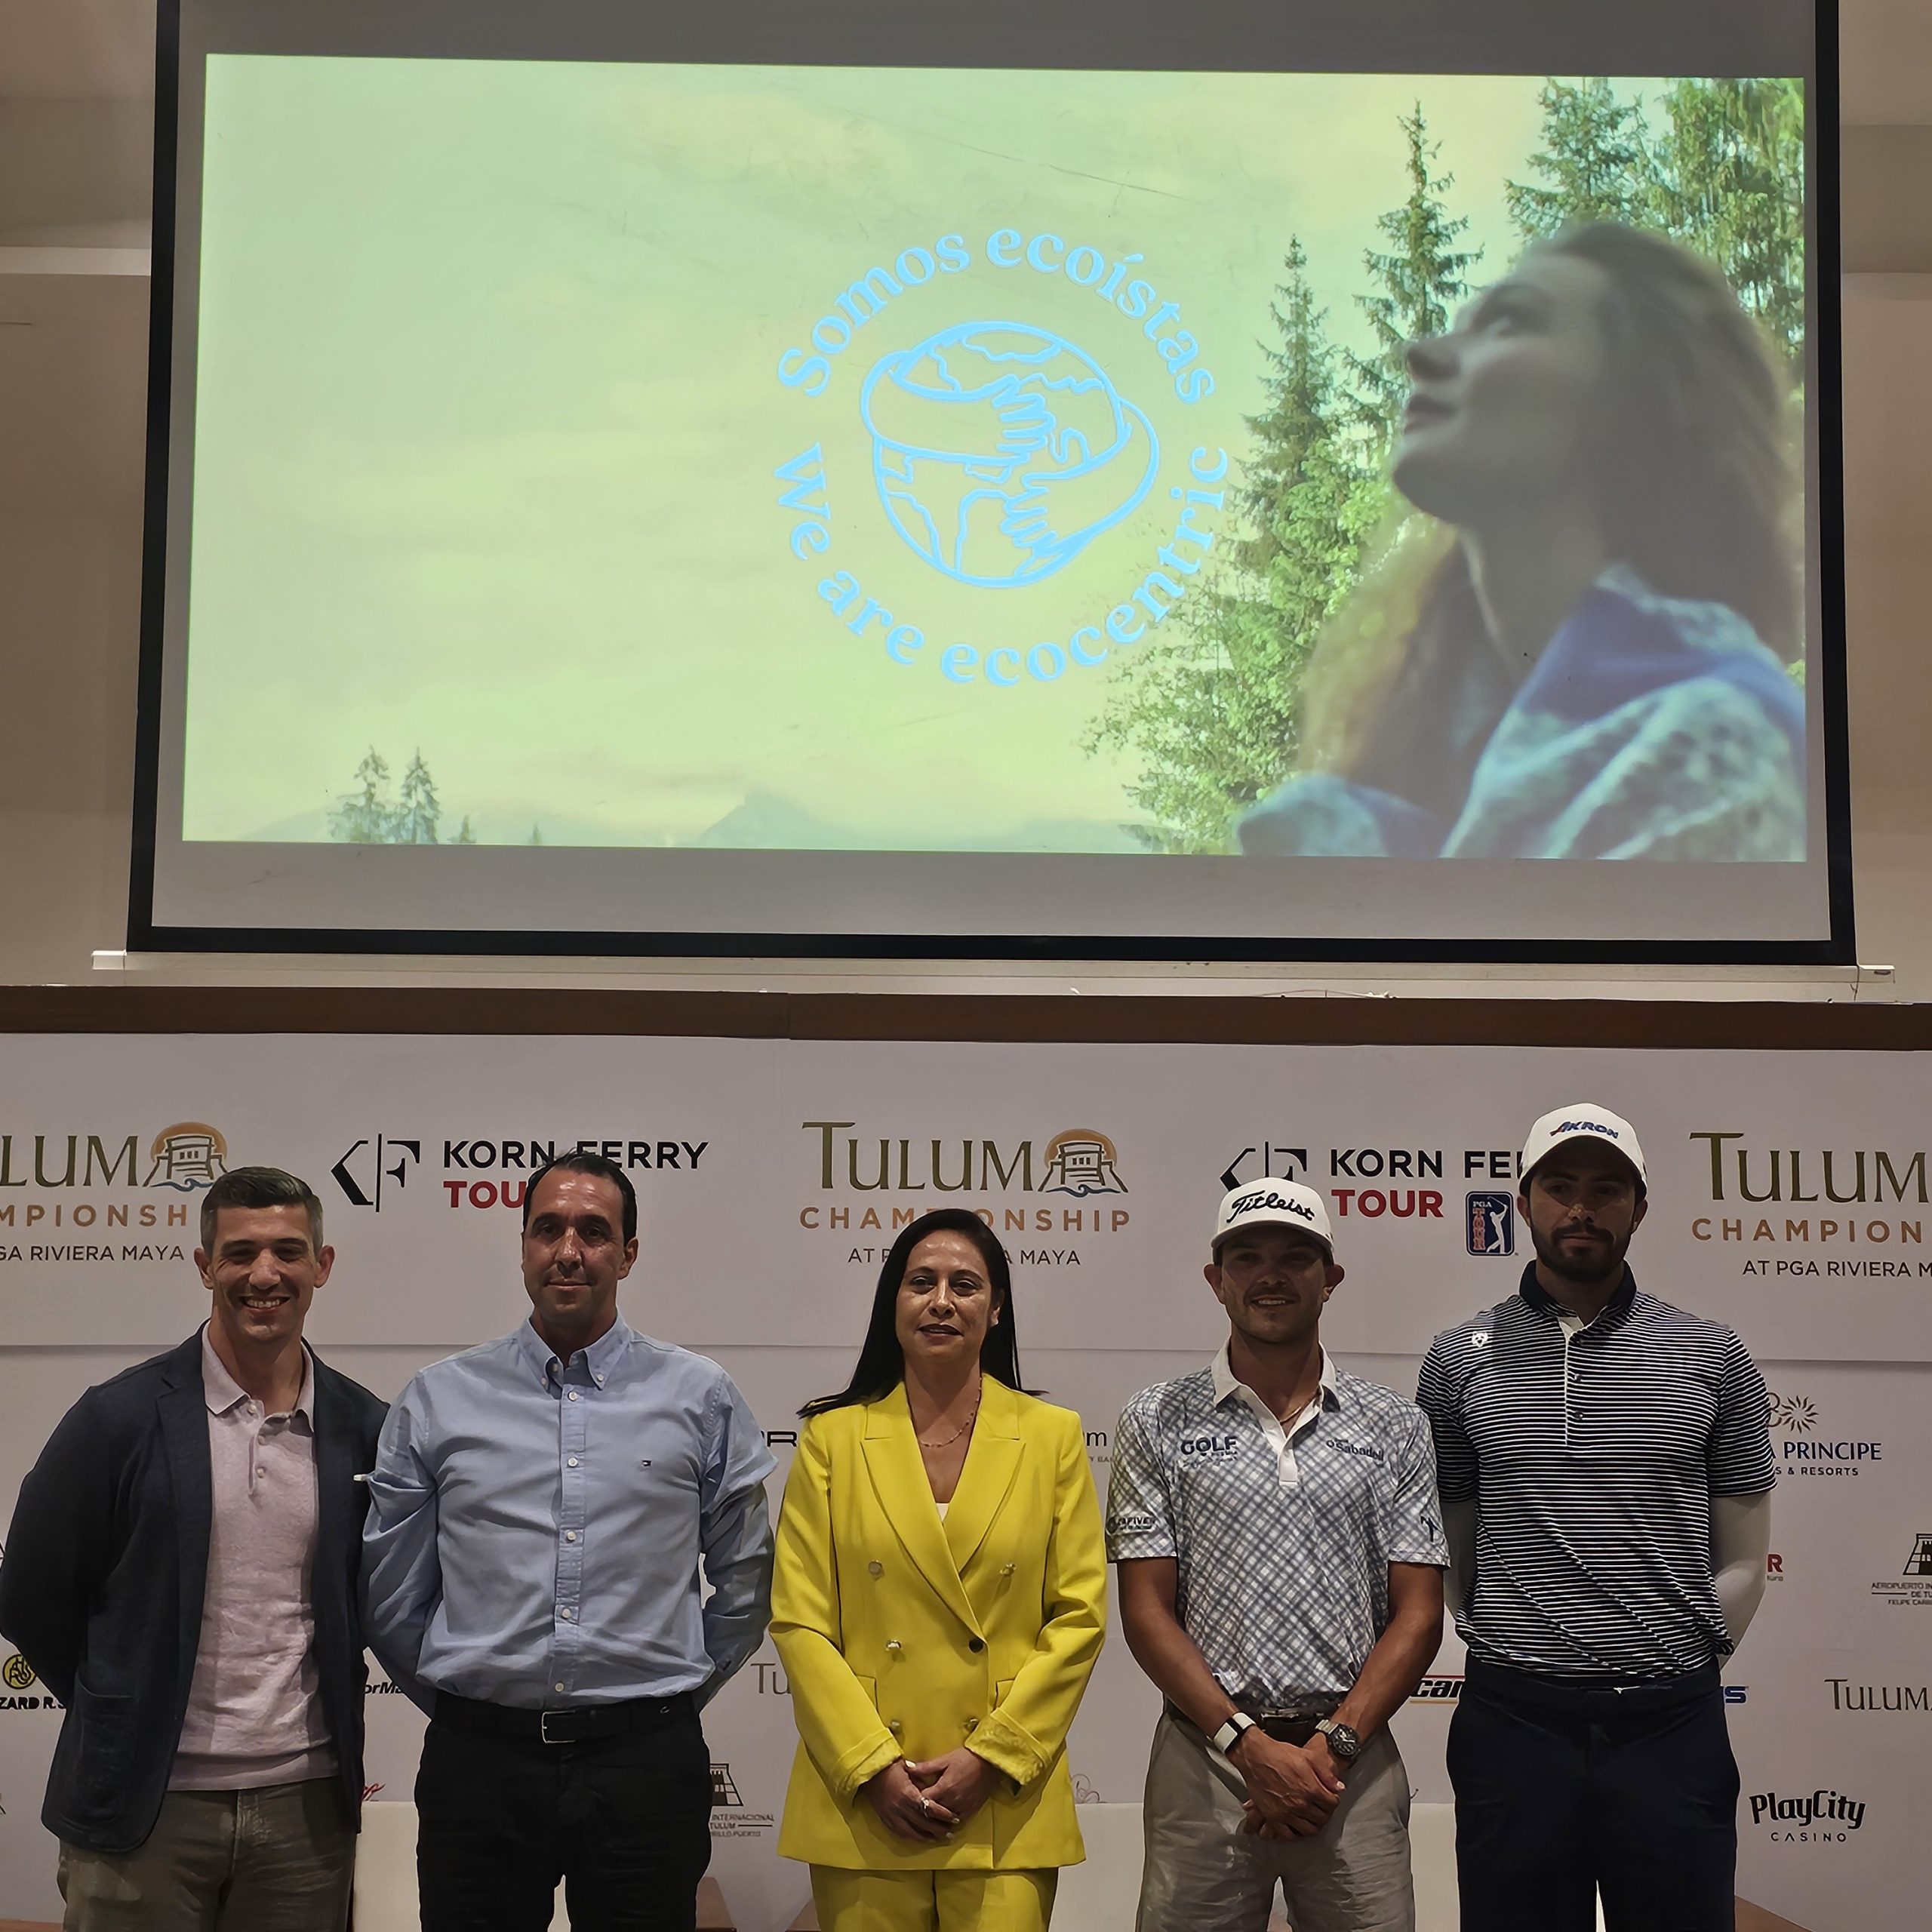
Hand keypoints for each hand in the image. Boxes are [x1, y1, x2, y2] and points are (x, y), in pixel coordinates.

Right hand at [861, 1759, 953, 1841]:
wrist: (870, 1772)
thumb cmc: (892, 1768)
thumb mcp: (910, 1770)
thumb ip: (923, 1782)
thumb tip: (936, 1792)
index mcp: (908, 1794)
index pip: (930, 1808)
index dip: (943, 1814)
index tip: (954, 1818)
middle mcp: (901, 1808)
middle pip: (924, 1823)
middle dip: (939, 1829)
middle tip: (951, 1833)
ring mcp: (892, 1816)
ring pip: (912, 1832)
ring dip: (926, 1837)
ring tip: (938, 1838)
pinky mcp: (886, 1820)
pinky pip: (900, 1833)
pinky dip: (912, 1837)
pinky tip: (920, 1838)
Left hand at [904, 1746, 1003, 1828]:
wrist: (989, 1762)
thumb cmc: (965, 1758)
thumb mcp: (944, 1760)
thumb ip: (925, 1767)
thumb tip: (907, 1767)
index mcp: (943, 1788)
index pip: (922, 1801)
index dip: (914, 1800)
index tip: (910, 1797)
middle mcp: (952, 1801)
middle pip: (931, 1813)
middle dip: (923, 1811)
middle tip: (916, 1808)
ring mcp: (962, 1808)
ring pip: (943, 1820)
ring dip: (935, 1818)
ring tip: (928, 1815)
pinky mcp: (971, 1811)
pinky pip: (956, 1821)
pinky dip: (948, 1821)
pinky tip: (943, 1819)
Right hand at [1229, 1731, 1343, 1838]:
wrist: (1256, 1757)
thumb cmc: (1281, 1754)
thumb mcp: (1308, 1757)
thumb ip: (1326, 1774)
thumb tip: (1340, 1788)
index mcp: (1311, 1789)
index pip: (1332, 1804)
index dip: (1333, 1801)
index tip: (1330, 1798)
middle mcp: (1300, 1804)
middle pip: (1322, 1818)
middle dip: (1325, 1813)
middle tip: (1322, 1808)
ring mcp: (1286, 1813)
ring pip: (1308, 1830)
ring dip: (1313, 1825)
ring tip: (1312, 1818)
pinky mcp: (1273, 1817)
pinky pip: (1289, 1835)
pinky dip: (1296, 1834)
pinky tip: (1297, 1826)